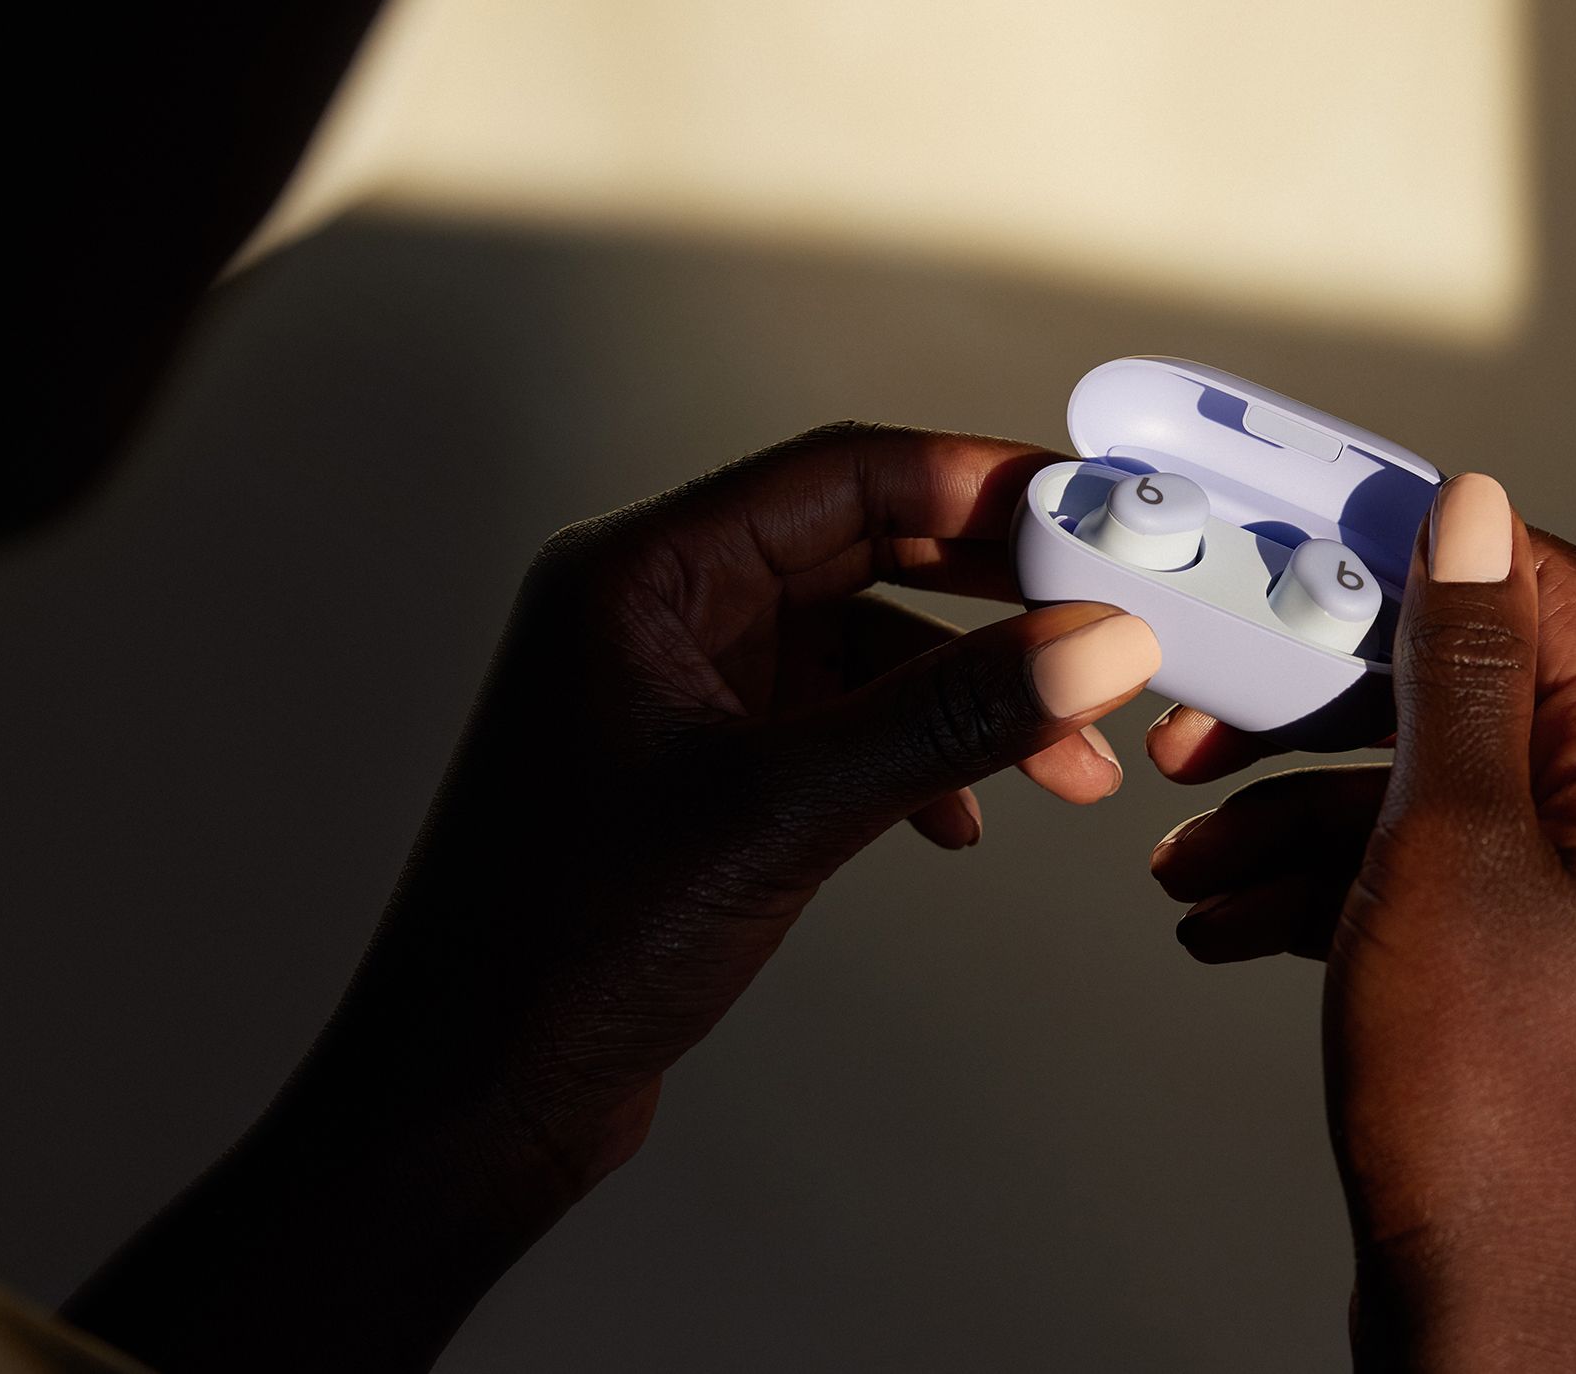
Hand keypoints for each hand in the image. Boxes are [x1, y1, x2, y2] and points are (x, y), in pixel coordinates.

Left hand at [69, 423, 1162, 1372]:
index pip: (838, 476)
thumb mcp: (782, 812)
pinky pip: (842, 723)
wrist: (477, 1098)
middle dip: (990, 594)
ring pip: (863, 648)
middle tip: (1097, 609)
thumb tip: (1083, 647)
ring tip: (1063, 756)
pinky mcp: (707, 773)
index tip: (1079, 510)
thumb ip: (945, 720)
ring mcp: (682, 696)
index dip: (973, 481)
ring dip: (967, 694)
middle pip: (861, 549)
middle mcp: (658, 618)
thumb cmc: (556, 950)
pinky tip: (957, 817)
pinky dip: (915, 756)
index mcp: (639, 579)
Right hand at [1146, 475, 1575, 1368]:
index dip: (1430, 559)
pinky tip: (1227, 927)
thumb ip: (1459, 673)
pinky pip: (1429, 898)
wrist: (1486, 1323)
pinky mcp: (1533, 997)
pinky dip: (1329, 897)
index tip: (1315, 548)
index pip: (1556, 603)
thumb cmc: (1481, 1111)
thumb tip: (1479, 513)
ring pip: (1433, 814)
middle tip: (1205, 728)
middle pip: (1473, 712)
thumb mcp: (1444, 849)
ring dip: (1299, 822)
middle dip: (1323, 720)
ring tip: (1185, 865)